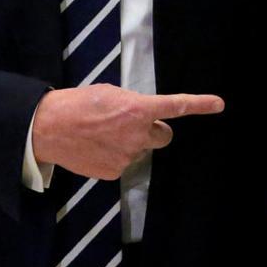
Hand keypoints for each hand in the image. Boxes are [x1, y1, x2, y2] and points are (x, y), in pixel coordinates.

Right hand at [32, 84, 223, 179]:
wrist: (48, 128)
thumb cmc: (78, 104)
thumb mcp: (110, 94)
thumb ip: (132, 105)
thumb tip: (140, 115)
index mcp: (137, 109)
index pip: (175, 106)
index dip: (199, 104)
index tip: (219, 104)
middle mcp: (137, 135)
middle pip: (162, 136)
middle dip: (152, 131)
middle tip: (129, 124)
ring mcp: (127, 157)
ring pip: (139, 150)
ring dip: (128, 143)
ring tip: (102, 134)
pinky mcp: (114, 172)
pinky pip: (123, 163)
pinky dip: (113, 156)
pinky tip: (96, 148)